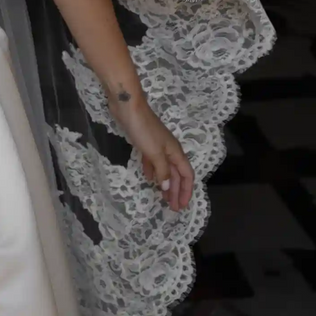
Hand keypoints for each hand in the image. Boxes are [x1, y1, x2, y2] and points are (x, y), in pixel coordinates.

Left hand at [106, 88, 193, 211]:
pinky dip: (152, 171)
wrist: (128, 107)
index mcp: (175, 152)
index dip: (186, 191)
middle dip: (175, 191)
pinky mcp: (145, 142)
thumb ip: (162, 170)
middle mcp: (169, 150)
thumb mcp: (154, 153)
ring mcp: (157, 146)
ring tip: (162, 197)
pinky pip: (153, 161)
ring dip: (165, 183)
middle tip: (172, 208)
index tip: (182, 206)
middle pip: (176, 174)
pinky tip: (148, 178)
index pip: (187, 175)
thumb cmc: (144, 130)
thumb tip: (167, 187)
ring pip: (165, 169)